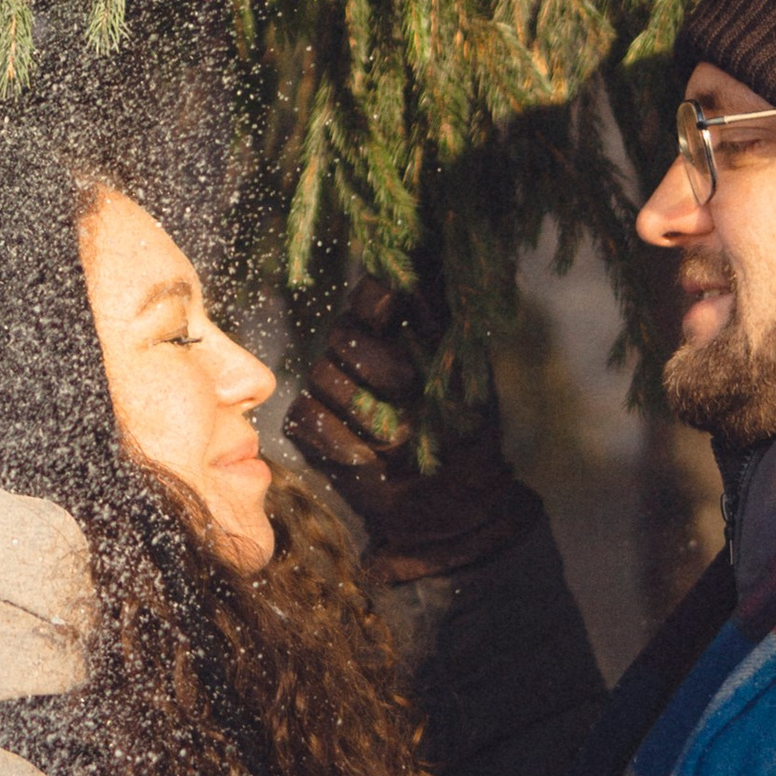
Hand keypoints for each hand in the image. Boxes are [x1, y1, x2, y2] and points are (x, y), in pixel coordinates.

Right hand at [285, 277, 540, 587]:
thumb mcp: (468, 377)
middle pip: (342, 333)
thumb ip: (445, 327)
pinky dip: (340, 442)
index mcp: (395, 336)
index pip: (370, 296)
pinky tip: (369, 460)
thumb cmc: (465, 436)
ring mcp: (330, 391)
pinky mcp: (309, 427)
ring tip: (396, 439)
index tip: (390, 311)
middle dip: (374, 362)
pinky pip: (307, 417)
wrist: (449, 502)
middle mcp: (357, 356)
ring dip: (362, 410)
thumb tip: (429, 273)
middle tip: (406, 391)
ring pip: (322, 374)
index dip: (374, 298)